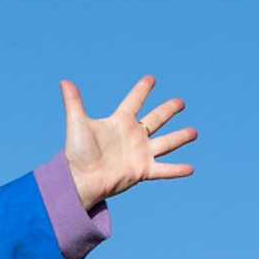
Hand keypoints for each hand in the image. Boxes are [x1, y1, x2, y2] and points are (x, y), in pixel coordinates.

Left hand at [61, 76, 195, 210]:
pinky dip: (177, 170)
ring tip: (194, 132)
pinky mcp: (142, 171)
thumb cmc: (76, 154)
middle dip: (168, 110)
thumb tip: (64, 81)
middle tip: (180, 102)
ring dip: (180, 137)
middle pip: (156, 119)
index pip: (134, 101)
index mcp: (119, 122)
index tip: (150, 79)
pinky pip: (164, 170)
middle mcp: (133, 136)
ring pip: (166, 143)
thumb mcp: (77, 124)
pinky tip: (191, 169)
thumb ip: (74, 102)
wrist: (79, 180)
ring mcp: (139, 153)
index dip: (142, 89)